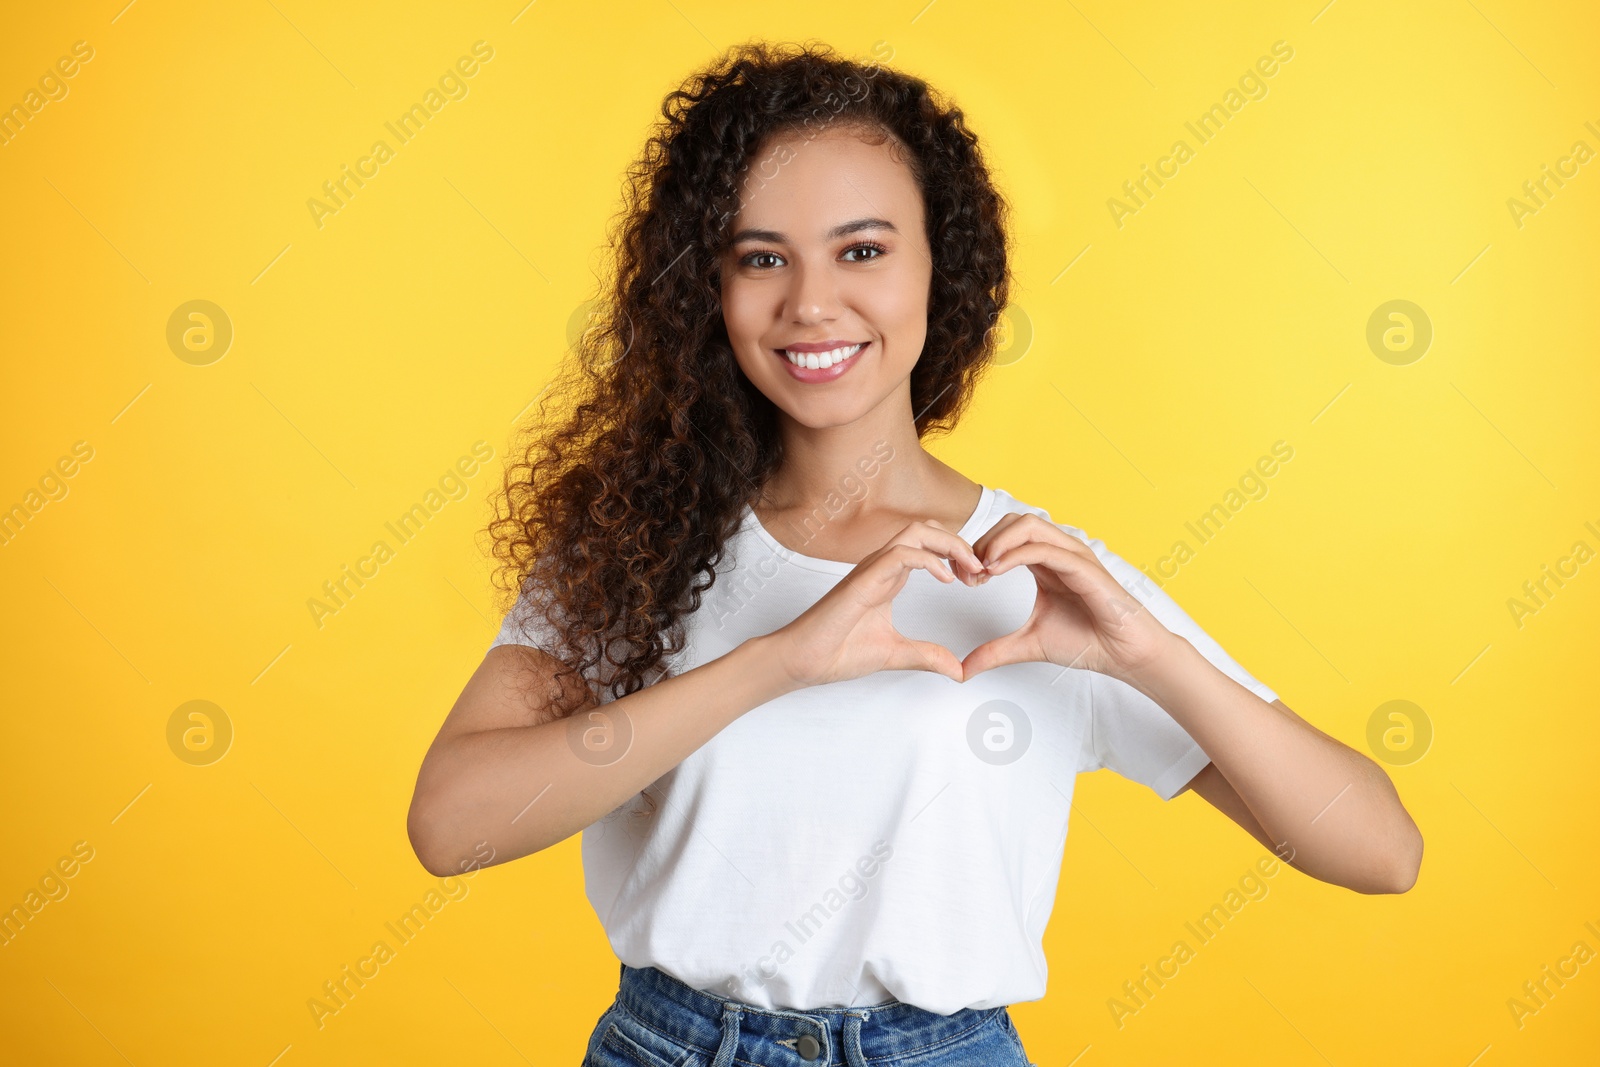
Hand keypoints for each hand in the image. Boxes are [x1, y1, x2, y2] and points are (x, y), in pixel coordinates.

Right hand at [771, 519, 986, 686]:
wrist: (803, 660)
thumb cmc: (837, 651)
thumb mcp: (896, 654)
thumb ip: (927, 657)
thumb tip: (958, 670)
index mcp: (889, 577)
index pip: (928, 546)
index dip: (958, 556)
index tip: (978, 580)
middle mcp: (881, 566)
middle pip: (926, 529)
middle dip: (959, 543)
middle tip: (981, 570)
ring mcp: (871, 570)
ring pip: (915, 532)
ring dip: (948, 545)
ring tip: (969, 568)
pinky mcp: (863, 580)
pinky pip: (899, 554)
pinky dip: (928, 560)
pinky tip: (946, 580)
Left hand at [960, 513, 1178, 683]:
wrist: (1124, 654)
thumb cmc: (1086, 641)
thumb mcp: (1028, 644)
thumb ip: (994, 651)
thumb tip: (962, 670)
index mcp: (1045, 562)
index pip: (1005, 536)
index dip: (977, 550)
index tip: (961, 578)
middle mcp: (1058, 552)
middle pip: (1012, 522)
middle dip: (982, 542)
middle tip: (967, 574)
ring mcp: (1072, 555)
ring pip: (1028, 525)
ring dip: (996, 542)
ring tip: (979, 570)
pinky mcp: (1083, 567)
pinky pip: (1044, 548)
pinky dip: (1014, 554)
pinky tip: (995, 571)